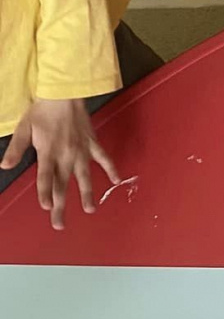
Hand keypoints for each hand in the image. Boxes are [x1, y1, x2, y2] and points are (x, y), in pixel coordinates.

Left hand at [0, 98, 120, 230]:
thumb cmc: (42, 110)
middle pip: (62, 184)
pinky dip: (111, 169)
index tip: (46, 207)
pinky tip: (116, 181)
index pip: (45, 178)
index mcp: (48, 152)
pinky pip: (103, 159)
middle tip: (59, 225)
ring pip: (84, 177)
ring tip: (89, 210)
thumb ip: (16, 149)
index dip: (44, 193)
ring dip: (86, 195)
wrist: (64, 93)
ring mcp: (81, 151)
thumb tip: (4, 165)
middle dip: (60, 206)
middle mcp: (66, 155)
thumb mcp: (23, 128)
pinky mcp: (92, 144)